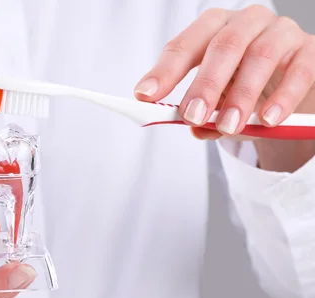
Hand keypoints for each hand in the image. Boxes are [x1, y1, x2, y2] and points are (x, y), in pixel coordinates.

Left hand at [134, 5, 314, 140]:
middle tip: (191, 116)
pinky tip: (268, 119)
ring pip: (260, 56)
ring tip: (229, 126)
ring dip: (241, 96)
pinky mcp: (309, 50)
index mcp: (214, 29)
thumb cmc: (244, 84)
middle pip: (222, 46)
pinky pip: (299, 71)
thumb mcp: (218, 98)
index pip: (184, 45)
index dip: (164, 71)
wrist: (290, 82)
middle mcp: (246, 23)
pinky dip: (283, 97)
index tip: (145, 95)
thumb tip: (193, 129)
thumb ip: (203, 112)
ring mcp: (280, 32)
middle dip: (204, 84)